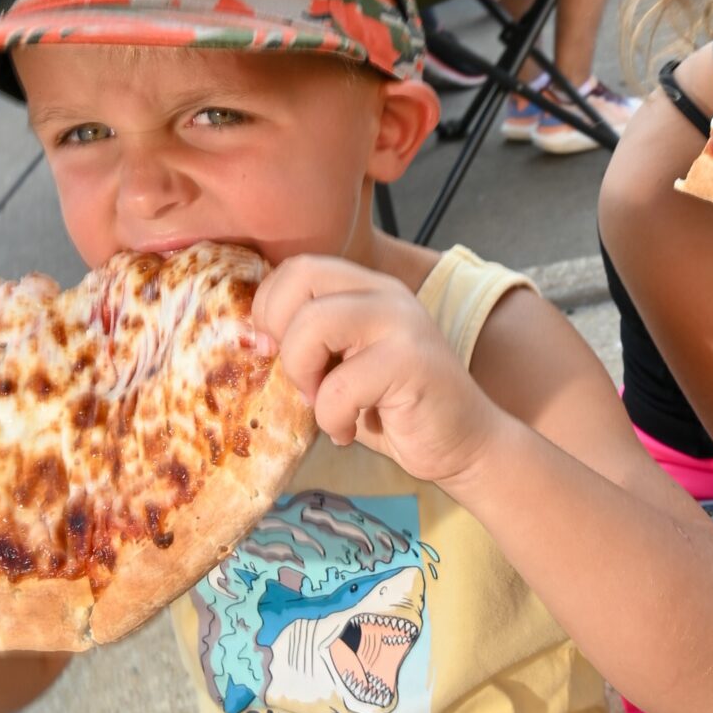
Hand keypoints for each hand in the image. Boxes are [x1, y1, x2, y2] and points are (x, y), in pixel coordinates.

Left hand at [252, 255, 503, 488]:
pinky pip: (339, 386)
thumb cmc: (394, 409)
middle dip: (282, 338)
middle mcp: (385, 294)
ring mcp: (402, 324)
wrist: (463, 445)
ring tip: (324, 405)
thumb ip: (308, 343)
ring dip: (303, 376)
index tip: (275, 354)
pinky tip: (349, 431)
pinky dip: (332, 420)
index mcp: (366, 287)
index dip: (269, 309)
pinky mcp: (412, 363)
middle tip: (299, 380)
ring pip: (314, 325)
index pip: (297, 268)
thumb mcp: (342, 365)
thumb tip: (248, 339)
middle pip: (301, 280)